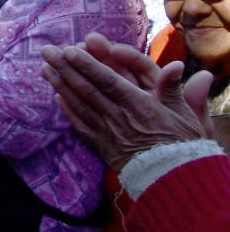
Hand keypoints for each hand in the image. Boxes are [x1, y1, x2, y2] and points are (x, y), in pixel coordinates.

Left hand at [40, 32, 212, 172]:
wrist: (175, 181)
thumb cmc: (184, 144)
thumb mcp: (187, 115)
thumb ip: (175, 88)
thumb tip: (175, 64)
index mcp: (140, 106)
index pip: (108, 81)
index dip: (87, 65)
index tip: (69, 50)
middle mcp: (119, 117)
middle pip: (87, 88)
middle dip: (65, 68)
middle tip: (47, 51)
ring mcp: (108, 132)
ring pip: (80, 104)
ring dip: (61, 85)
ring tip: (45, 68)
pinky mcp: (103, 146)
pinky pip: (81, 126)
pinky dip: (68, 111)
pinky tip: (57, 98)